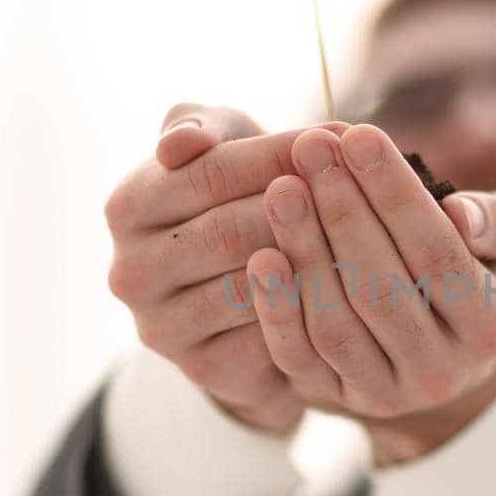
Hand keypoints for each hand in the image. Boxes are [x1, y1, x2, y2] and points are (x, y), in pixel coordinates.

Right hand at [104, 102, 351, 436]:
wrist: (247, 294)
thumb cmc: (237, 199)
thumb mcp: (220, 150)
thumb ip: (202, 128)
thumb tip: (183, 141)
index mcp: (127, 206)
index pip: (208, 172)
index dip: (280, 153)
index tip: (338, 138)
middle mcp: (130, 272)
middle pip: (229, 231)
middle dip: (303, 205)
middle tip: (362, 186)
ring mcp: (162, 327)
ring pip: (253, 286)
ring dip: (315, 256)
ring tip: (368, 231)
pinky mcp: (203, 368)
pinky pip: (270, 335)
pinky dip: (314, 306)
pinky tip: (353, 285)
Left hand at [245, 123, 495, 463]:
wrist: (445, 356)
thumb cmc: (481, 276)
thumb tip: (461, 214)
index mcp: (490, 329)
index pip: (438, 253)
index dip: (395, 194)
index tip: (360, 135)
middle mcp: (439, 371)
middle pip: (382, 287)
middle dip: (342, 210)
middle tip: (311, 147)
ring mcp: (383, 393)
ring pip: (336, 321)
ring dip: (305, 250)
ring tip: (282, 188)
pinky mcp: (332, 398)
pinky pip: (298, 355)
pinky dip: (276, 308)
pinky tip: (260, 257)